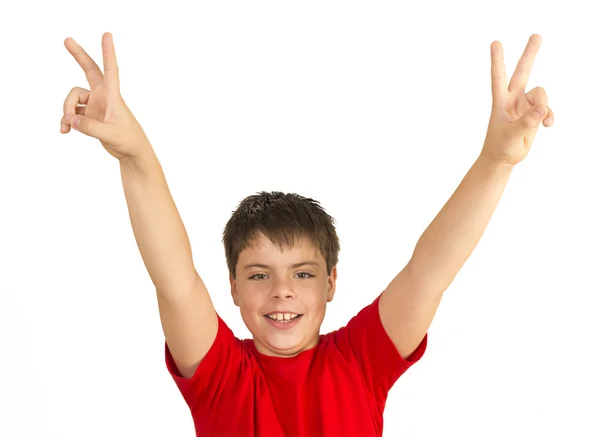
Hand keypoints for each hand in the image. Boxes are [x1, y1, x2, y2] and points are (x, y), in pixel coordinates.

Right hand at [61, 32, 150, 160]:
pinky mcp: (90, 116)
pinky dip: (67, 121)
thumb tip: (70, 120)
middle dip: (78, 56)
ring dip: (67, 110)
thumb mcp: (110, 134)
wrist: (131, 153)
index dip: (108, 52)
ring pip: (73, 99)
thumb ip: (89, 127)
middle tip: (66, 40)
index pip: (110, 70)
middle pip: (89, 70)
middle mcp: (103, 96)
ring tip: (68, 125)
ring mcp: (95, 105)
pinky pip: (72, 114)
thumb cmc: (128, 141)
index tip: (107, 35)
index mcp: (113, 96)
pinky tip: (65, 131)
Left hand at [480, 34, 553, 165]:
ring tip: (542, 121)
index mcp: (501, 101)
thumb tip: (542, 110)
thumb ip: (527, 122)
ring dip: (544, 106)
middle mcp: (513, 99)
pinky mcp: (533, 113)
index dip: (497, 60)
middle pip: (522, 72)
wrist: (503, 158)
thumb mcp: (511, 135)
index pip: (499, 77)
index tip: (495, 43)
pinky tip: (548, 125)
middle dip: (530, 54)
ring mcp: (523, 105)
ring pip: (541, 94)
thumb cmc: (500, 147)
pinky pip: (546, 108)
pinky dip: (549, 115)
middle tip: (536, 35)